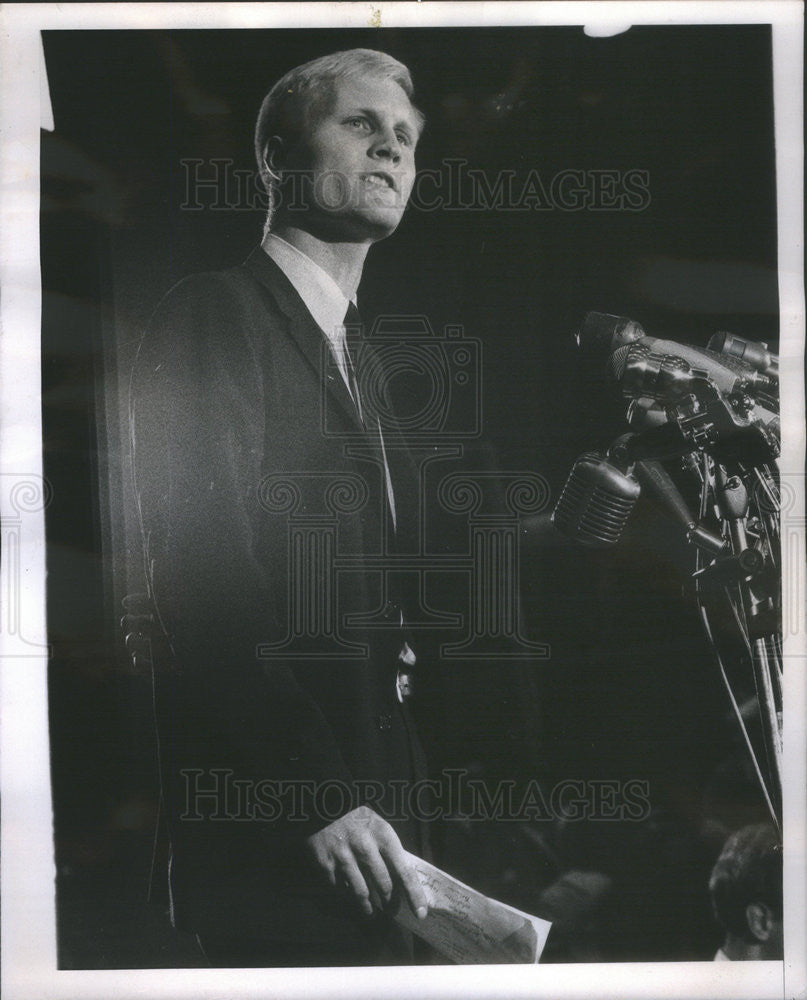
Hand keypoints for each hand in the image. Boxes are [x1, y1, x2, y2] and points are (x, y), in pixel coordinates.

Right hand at [305, 806, 427, 918]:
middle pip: (384, 886)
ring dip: (368, 906)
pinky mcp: (325, 865)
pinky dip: (346, 893)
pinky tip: (348, 892)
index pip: (404, 871)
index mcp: (383, 835)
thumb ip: (388, 850)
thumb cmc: (355, 816)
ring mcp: (344, 857)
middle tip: (390, 907)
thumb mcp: (377, 825)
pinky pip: (340, 889)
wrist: (322, 803)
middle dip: (389, 901)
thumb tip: (400, 880)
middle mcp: (365, 847)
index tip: (420, 913)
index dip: (413, 894)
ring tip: (370, 911)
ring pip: (361, 894)